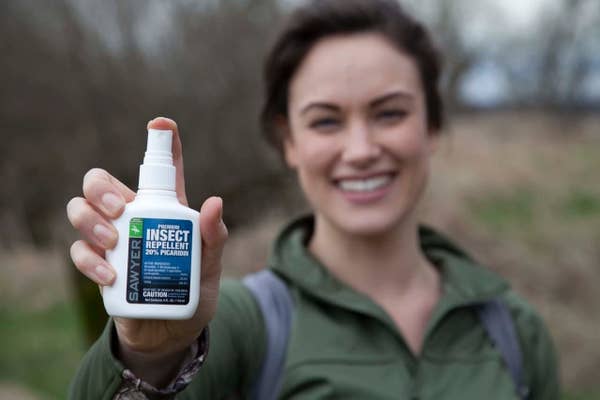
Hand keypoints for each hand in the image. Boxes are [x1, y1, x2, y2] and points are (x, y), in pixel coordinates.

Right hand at [66, 117, 227, 380]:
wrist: (172, 332)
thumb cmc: (194, 290)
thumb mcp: (211, 265)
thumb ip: (214, 236)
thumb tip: (215, 202)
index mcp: (165, 210)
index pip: (162, 170)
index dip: (161, 142)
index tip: (160, 124)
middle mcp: (134, 217)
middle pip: (100, 182)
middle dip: (101, 187)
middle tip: (120, 208)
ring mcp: (112, 241)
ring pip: (80, 210)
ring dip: (90, 220)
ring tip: (113, 240)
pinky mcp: (99, 266)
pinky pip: (80, 251)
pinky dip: (90, 260)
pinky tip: (111, 274)